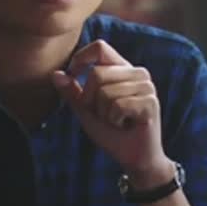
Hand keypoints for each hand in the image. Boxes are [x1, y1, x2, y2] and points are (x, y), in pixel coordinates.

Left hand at [51, 40, 174, 186]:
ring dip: (104, 114)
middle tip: (104, 115)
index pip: (99, 47)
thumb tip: (55, 74)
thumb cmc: (112, 133)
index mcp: (121, 69)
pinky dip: (115, 121)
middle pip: (97, 74)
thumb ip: (73, 92)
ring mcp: (146, 86)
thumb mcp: (86, 111)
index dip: (81, 59)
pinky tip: (126, 125)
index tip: (73, 76)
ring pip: (106, 92)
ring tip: (117, 121)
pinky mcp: (151, 101)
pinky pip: (118, 106)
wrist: (134, 158)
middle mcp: (136, 73)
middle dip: (90, 100)